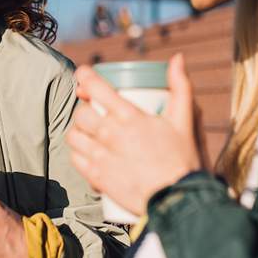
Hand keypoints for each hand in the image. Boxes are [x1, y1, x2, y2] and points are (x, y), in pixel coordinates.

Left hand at [66, 53, 201, 215]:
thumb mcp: (184, 120)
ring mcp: (102, 157)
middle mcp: (111, 134)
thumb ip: (181, 86)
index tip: (82, 74)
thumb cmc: (182, 160)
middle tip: (93, 111)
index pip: (97, 89)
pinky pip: (75, 159)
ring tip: (89, 132)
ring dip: (79, 131)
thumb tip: (177, 57)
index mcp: (130, 117)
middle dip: (84, 108)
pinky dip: (78, 154)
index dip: (85, 77)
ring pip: (74, 135)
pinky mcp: (97, 177)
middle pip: (82, 113)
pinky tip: (89, 153)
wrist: (178, 200)